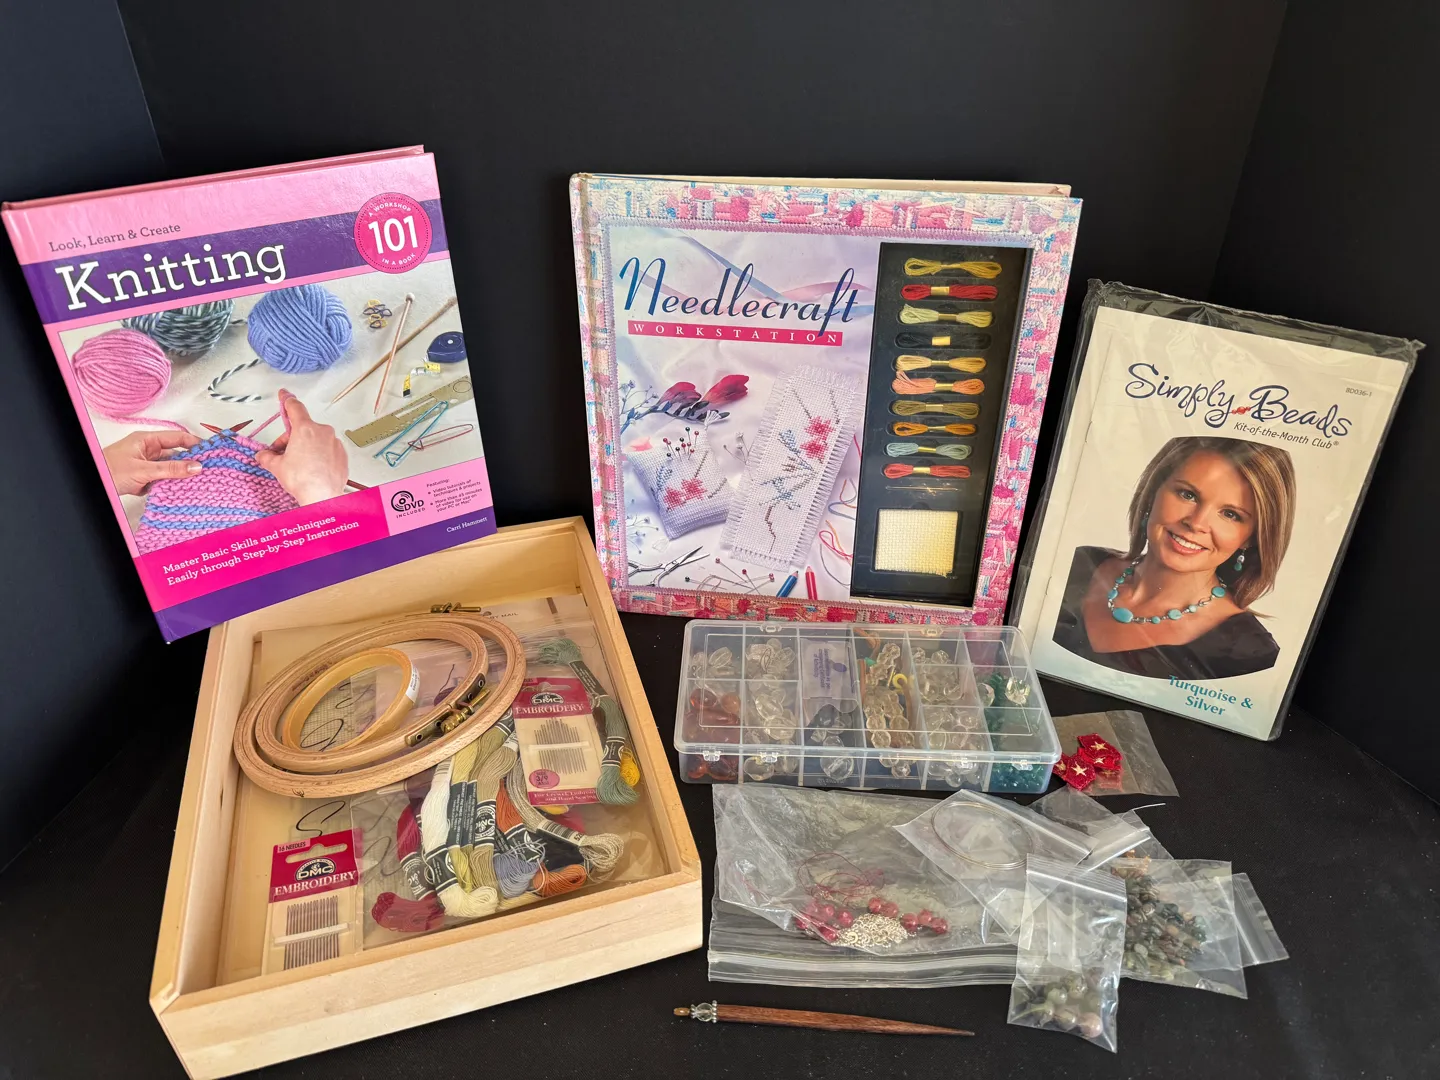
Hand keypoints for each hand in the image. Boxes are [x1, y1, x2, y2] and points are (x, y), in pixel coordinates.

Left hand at [103, 429, 201, 495]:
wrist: (94, 485)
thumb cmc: (108, 471)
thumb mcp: (144, 470)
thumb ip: (171, 469)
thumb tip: (195, 466)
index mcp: (147, 440)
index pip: (177, 437)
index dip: (194, 442)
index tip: (210, 450)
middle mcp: (147, 450)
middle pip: (175, 454)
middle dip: (189, 462)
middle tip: (206, 469)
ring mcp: (146, 464)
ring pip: (170, 468)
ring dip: (179, 476)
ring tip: (195, 482)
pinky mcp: (144, 478)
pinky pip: (163, 479)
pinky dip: (170, 485)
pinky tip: (178, 490)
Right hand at [255, 391, 347, 505]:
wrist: (323, 497)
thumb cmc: (303, 480)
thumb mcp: (277, 466)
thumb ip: (267, 456)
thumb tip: (262, 456)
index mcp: (305, 429)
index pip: (294, 407)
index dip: (286, 400)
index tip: (284, 394)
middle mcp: (323, 432)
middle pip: (303, 429)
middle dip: (291, 439)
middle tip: (282, 454)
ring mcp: (335, 443)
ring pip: (316, 440)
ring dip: (305, 448)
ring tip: (298, 465)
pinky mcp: (342, 455)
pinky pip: (327, 450)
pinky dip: (319, 456)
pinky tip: (312, 469)